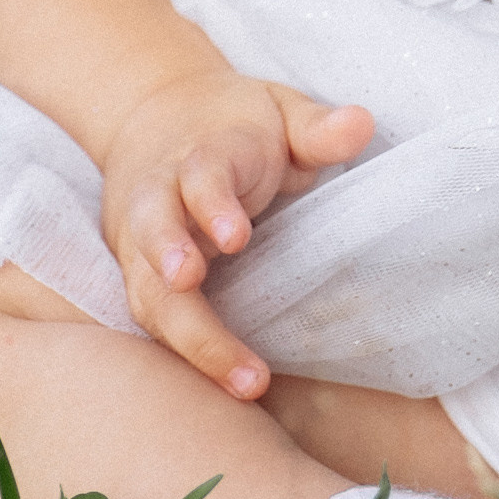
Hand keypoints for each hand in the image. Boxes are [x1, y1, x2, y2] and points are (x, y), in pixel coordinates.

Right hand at [100, 68, 372, 398]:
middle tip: (212, 322)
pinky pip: (152, 318)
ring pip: (146, 291)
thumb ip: (316, 127)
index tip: (236, 237)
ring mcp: (139, 240)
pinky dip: (182, 354)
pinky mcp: (137, 274)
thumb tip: (360, 123)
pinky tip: (226, 387)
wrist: (151, 112)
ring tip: (238, 378)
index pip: (200, 176)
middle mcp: (158, 198)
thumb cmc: (232, 124)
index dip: (213, 205)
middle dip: (175, 274)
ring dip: (185, 336)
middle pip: (155, 236)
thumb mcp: (279, 111)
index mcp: (200, 154)